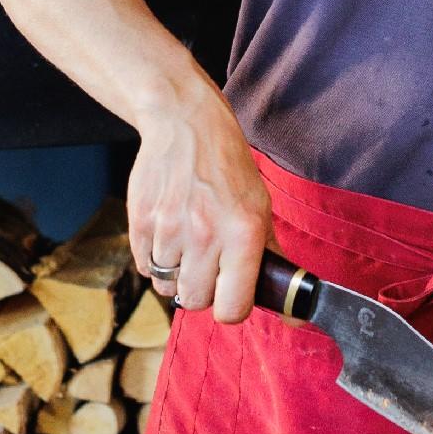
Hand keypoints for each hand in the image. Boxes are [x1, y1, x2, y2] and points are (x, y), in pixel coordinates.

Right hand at [126, 81, 272, 323]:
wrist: (186, 124)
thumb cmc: (229, 167)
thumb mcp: (261, 207)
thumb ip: (271, 257)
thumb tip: (292, 309)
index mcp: (244, 233)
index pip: (232, 308)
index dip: (231, 308)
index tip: (231, 297)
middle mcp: (206, 234)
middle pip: (195, 301)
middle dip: (202, 291)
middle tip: (208, 268)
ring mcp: (169, 228)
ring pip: (166, 285)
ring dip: (176, 273)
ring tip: (186, 244)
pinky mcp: (140, 220)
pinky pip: (144, 266)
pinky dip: (154, 259)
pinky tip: (168, 233)